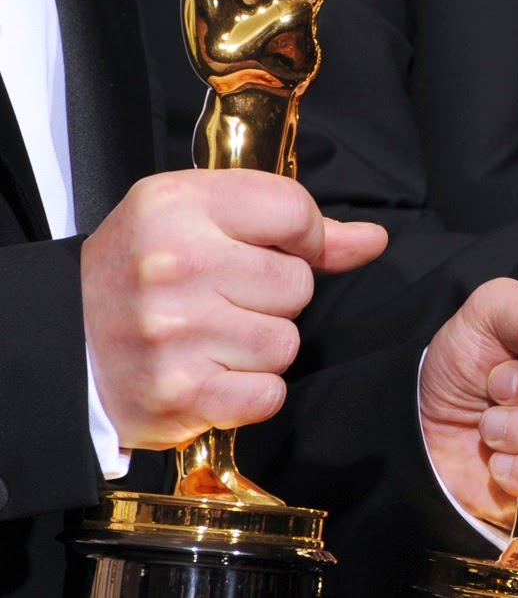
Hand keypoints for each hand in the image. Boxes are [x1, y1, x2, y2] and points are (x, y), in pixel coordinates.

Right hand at [82, 169, 387, 449]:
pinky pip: (269, 394)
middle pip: (297, 284)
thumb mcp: (197, 216)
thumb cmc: (138, 271)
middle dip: (274, 297)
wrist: (61, 342)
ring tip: (213, 336)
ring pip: (286, 343)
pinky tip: (212, 373)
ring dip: (261, 348)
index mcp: (178, 206)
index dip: (302, 237)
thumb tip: (372, 241)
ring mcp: (176, 333)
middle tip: (224, 298)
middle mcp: (175, 265)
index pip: (294, 211)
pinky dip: (250, 392)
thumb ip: (291, 223)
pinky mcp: (181, 394)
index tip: (276, 249)